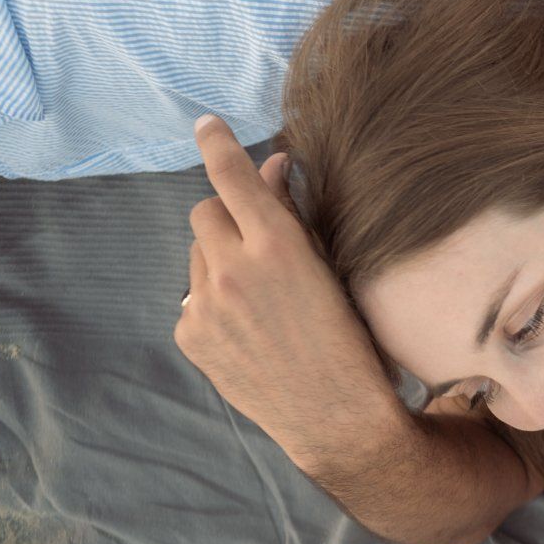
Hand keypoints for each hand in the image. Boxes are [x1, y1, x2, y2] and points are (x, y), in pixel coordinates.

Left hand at [175, 116, 401, 471]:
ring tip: (262, 296)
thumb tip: (270, 172)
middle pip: (204, 212)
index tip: (206, 125)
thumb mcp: (333, 269)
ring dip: (221, 258)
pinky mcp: (190, 335)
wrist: (336, 418)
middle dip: (226, 213)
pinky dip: (215, 299)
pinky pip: (193, 297)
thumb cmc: (353, 341)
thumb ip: (293, 218)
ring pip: (197, 255)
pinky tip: (250, 327)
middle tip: (257, 234)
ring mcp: (204, 305)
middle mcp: (232, 270)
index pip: (232, 177)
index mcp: (278, 247)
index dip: (217, 144)